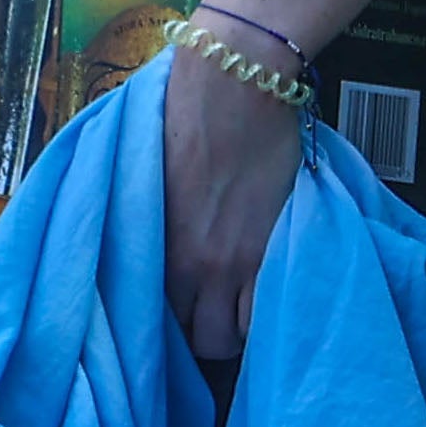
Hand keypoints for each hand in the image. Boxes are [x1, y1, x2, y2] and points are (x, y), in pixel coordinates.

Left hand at [157, 47, 304, 371]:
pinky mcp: (273, 249)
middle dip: (207, 331)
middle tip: (216, 309)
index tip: (185, 309)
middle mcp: (191, 267)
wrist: (233, 86)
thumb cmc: (181, 117)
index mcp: (153, 249)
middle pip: (199, 340)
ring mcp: (235, 264)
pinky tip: (268, 293)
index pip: (158, 319)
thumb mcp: (152, 179)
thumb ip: (154, 223)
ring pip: (233, 338)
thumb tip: (157, 240)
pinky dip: (270, 313)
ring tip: (244, 304)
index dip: (174, 319)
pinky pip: (268, 313)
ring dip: (239, 327)